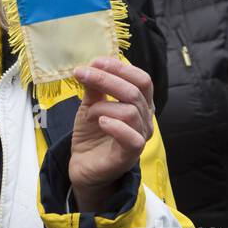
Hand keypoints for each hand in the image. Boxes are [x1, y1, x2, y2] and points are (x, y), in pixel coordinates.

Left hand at [69, 57, 153, 212]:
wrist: (83, 165)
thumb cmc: (92, 133)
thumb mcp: (90, 104)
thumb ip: (94, 87)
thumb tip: (92, 66)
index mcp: (140, 103)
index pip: (141, 79)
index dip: (120, 68)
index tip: (95, 62)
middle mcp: (145, 119)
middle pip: (134, 91)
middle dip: (106, 79)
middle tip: (81, 74)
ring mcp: (140, 137)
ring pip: (130, 111)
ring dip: (103, 106)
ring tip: (89, 112)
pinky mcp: (130, 155)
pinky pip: (132, 138)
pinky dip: (115, 126)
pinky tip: (101, 122)